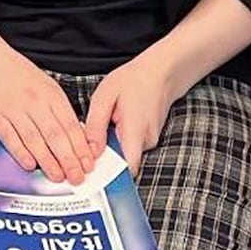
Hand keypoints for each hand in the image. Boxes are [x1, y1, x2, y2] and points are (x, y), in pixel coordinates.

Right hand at [0, 33, 97, 183]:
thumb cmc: (19, 75)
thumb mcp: (47, 86)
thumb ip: (60, 110)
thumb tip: (76, 138)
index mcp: (51, 95)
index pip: (70, 125)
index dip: (81, 147)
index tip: (88, 164)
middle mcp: (35, 102)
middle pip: (55, 136)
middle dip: (69, 160)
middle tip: (77, 177)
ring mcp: (15, 110)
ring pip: (35, 140)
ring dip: (48, 161)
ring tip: (57, 177)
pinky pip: (10, 138)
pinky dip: (21, 153)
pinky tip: (30, 165)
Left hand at [84, 56, 184, 173]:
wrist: (160, 73)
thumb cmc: (133, 81)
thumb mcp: (105, 96)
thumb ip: (96, 126)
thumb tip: (90, 152)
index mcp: (135, 131)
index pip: (127, 169)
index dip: (109, 176)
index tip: (92, 172)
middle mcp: (146, 141)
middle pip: (121, 163)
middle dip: (103, 156)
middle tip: (92, 137)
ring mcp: (149, 142)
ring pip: (124, 154)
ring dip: (110, 145)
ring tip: (105, 123)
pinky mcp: (148, 140)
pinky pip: (129, 146)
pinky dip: (118, 139)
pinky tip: (115, 122)